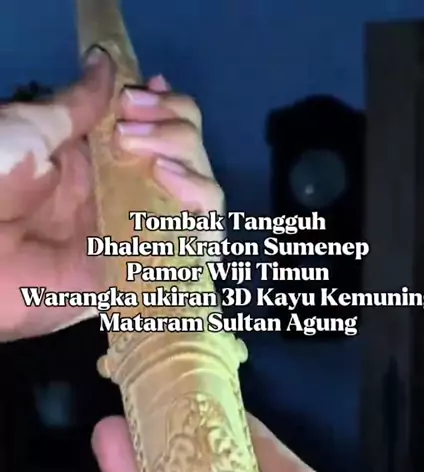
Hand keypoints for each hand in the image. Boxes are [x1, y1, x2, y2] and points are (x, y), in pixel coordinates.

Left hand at [0, 50, 220, 339]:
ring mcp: (137, 229)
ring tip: (161, 170)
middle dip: (176, 133)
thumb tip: (108, 64)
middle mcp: (125, 189)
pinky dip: (205, 221)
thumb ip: (78, 105)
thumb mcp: (32, 129)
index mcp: (97, 154)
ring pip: (202, 199)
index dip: (165, 106)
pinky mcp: (144, 269)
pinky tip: (177, 197)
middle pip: (188, 155)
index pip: (158, 124)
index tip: (140, 99)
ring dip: (195, 173)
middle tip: (131, 136)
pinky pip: (194, 249)